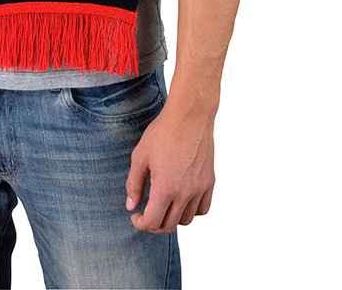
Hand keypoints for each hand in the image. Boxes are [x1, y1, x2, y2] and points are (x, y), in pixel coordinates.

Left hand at [124, 103, 214, 231]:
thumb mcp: (140, 156)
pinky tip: (181, 199)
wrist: (190, 115)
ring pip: (186, 220)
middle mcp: (184, 193)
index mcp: (165, 188)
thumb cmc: (163, 132)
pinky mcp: (209, 182)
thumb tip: (131, 206)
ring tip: (163, 205)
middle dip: (154, 223)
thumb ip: (133, 183)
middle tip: (146, 212)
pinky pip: (203, 209)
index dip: (140, 224)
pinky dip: (191, 210)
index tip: (135, 215)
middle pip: (169, 225)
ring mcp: (199, 189)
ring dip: (172, 218)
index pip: (152, 222)